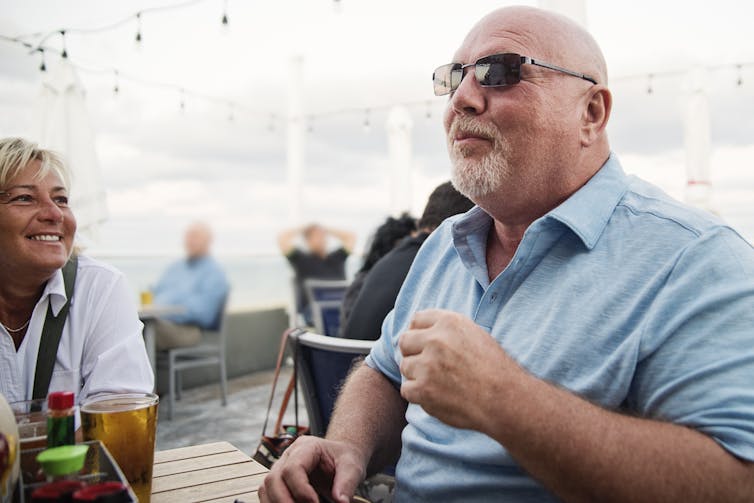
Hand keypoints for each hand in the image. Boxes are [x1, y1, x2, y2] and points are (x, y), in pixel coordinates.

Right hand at [259, 436, 366, 502]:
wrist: (339, 457)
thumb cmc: (344, 459)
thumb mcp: (353, 466)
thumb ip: (347, 483)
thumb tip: (341, 502)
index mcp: (306, 447)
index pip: (293, 468)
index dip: (301, 490)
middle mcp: (288, 455)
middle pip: (273, 478)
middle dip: (284, 501)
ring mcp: (280, 467)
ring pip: (266, 487)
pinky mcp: (278, 481)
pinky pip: (267, 495)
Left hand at [399, 309, 522, 432]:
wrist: (505, 399)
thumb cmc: (494, 369)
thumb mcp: (474, 335)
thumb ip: (447, 330)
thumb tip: (421, 332)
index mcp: (449, 322)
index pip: (416, 320)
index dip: (419, 334)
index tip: (424, 345)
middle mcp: (436, 339)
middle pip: (405, 342)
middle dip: (413, 354)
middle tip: (429, 366)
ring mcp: (428, 365)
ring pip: (405, 367)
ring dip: (417, 376)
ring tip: (440, 383)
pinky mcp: (423, 389)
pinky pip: (407, 390)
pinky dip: (419, 396)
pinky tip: (438, 396)